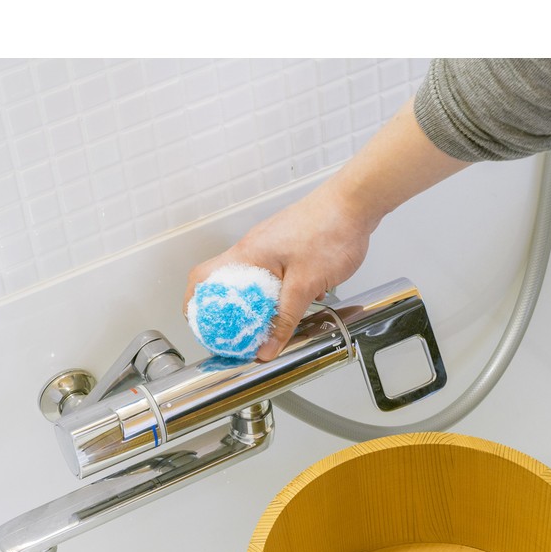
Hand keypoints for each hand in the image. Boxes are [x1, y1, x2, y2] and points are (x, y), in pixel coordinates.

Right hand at [183, 99, 470, 360]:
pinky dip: (279, 292)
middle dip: (231, 311)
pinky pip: (273, 274)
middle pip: (227, 283)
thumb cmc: (330, 231)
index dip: (194, 303)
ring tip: (269, 324)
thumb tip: (266, 348)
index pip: (203, 277)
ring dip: (259, 303)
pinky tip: (298, 302)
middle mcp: (254, 248)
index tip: (201, 327)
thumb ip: (284, 319)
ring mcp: (270, 245)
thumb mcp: (305, 285)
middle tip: (238, 334)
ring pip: (253, 281)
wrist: (356, 202)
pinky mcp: (287, 246)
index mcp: (248, 254)